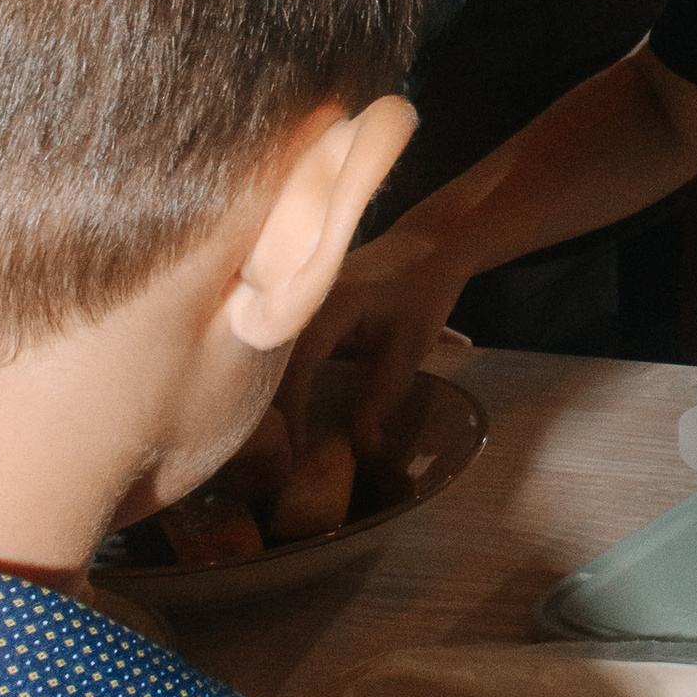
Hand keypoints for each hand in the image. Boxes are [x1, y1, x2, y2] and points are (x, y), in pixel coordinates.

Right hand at [279, 210, 475, 453]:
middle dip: (270, 410)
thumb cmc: (425, 291)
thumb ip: (383, 396)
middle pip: (267, 362)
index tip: (298, 453)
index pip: (294, 367)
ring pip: (268, 354)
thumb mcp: (410, 348)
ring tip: (282, 436)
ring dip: (272, 393)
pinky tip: (287, 404)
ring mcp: (296, 297)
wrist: (429, 243)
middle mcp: (301, 299)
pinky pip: (278, 344)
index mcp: (328, 305)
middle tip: (281, 452)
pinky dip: (280, 376)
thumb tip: (361, 448)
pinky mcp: (297, 302)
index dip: (292, 414)